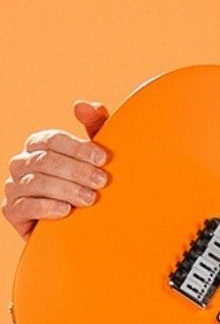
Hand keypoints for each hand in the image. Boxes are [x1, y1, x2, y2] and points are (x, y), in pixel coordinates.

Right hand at [2, 101, 109, 238]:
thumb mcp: (97, 152)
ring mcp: (14, 186)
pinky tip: (66, 211)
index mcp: (39, 144)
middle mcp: (22, 163)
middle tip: (101, 182)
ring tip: (90, 198)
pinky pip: (25, 206)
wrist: (82, 219)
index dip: (78, 148)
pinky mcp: (12, 211)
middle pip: (45, 161)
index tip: (103, 159)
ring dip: (66, 190)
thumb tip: (81, 104)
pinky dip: (46, 208)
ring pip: (36, 183)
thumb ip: (95, 124)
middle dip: (77, 171)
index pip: (53, 140)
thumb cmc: (89, 177)